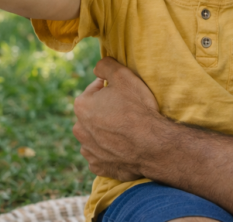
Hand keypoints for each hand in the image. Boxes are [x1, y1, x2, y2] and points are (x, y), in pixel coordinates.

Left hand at [73, 57, 161, 180]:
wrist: (153, 146)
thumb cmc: (138, 109)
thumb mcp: (123, 75)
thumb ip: (105, 65)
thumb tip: (97, 67)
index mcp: (81, 106)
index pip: (95, 90)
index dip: (111, 89)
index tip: (125, 94)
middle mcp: (79, 130)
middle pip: (93, 113)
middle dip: (106, 110)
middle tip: (127, 112)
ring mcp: (88, 151)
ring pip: (95, 135)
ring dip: (106, 132)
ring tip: (126, 131)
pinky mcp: (99, 167)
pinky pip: (102, 155)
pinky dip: (110, 151)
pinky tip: (124, 147)